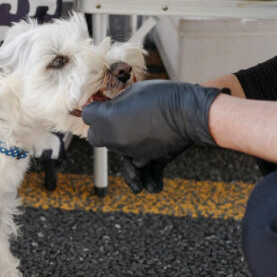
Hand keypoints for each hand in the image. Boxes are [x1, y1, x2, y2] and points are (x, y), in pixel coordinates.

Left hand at [82, 80, 222, 192]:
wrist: (188, 111)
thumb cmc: (162, 96)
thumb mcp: (133, 91)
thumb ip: (118, 103)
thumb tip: (114, 109)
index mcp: (107, 118)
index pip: (88, 116)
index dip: (94, 109)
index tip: (101, 106)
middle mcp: (115, 139)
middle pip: (98, 138)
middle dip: (104, 130)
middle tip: (116, 122)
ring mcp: (131, 153)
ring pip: (120, 159)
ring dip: (124, 154)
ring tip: (131, 148)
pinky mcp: (149, 161)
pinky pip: (145, 176)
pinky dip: (147, 180)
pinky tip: (146, 185)